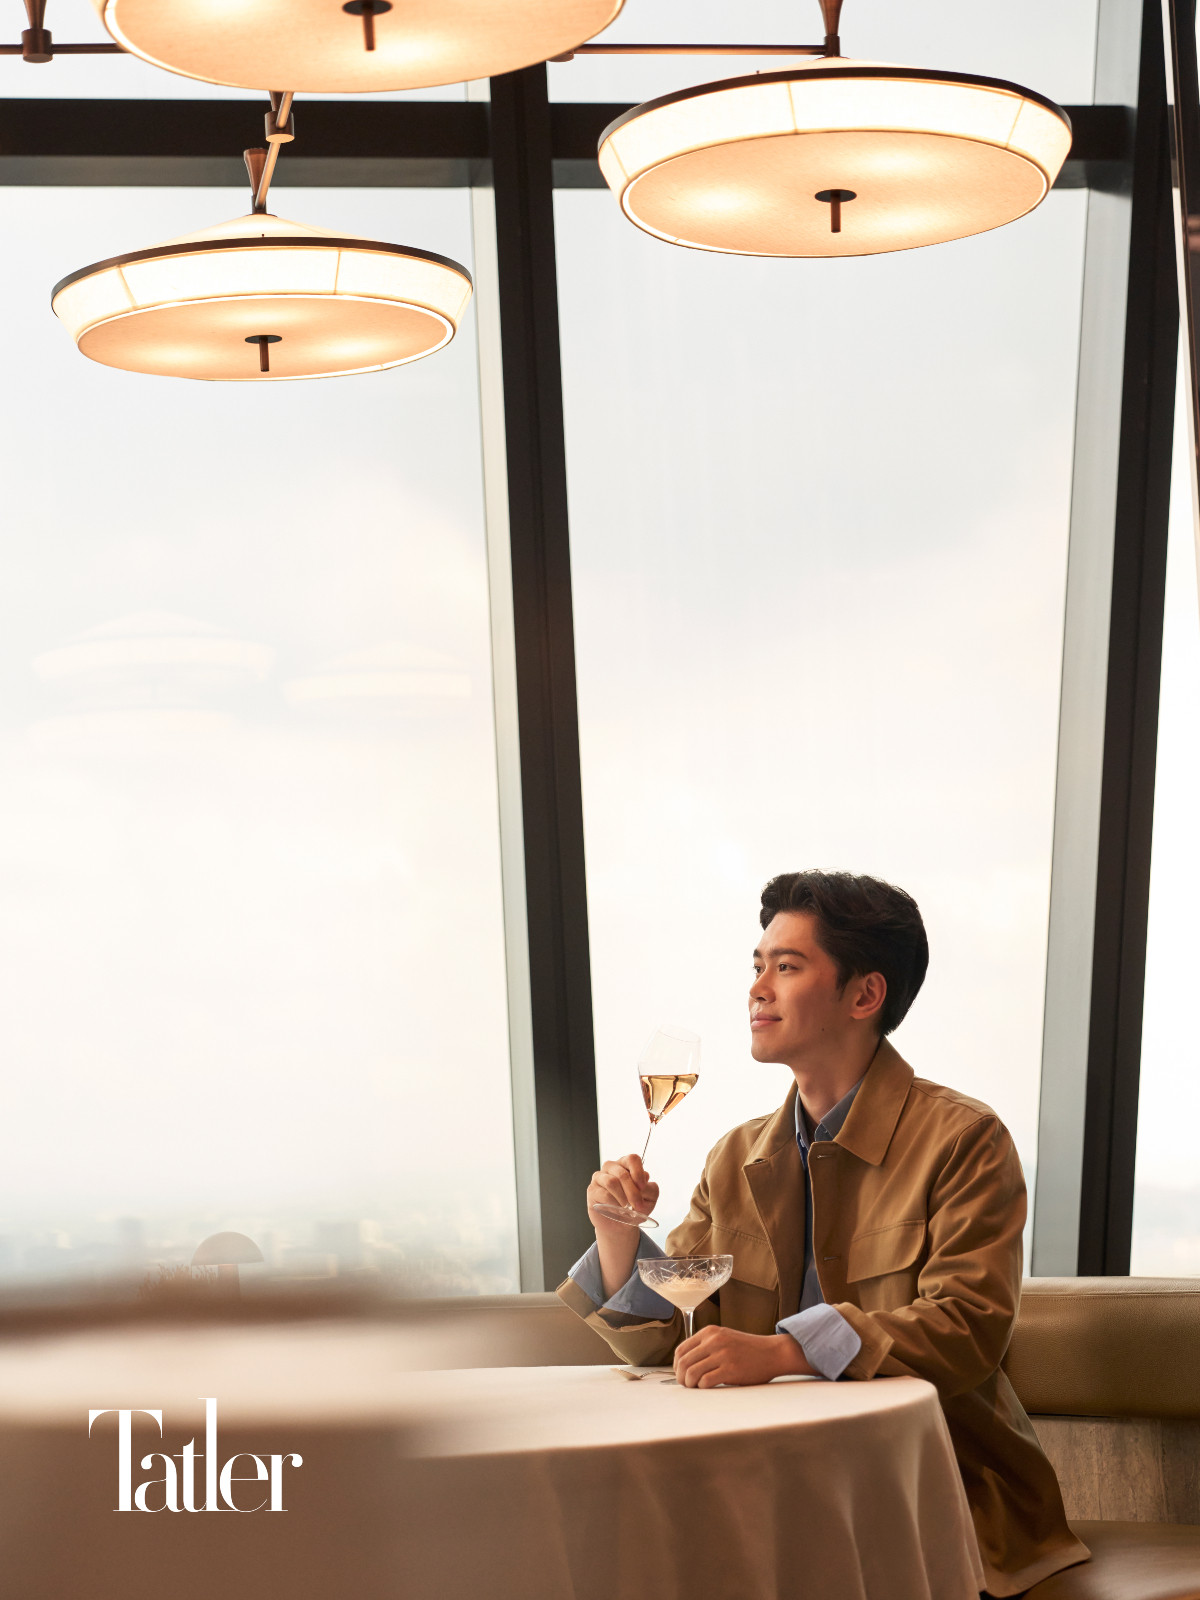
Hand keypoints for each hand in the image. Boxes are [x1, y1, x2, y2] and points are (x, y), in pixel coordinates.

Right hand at [587, 1153, 658, 1234]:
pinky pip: (604, 1194)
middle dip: (633, 1192)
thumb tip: (645, 1178)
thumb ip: (651, 1189)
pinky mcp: (592, 1190)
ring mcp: (600, 1177)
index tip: (643, 1187)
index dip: (638, 1172)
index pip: (632, 1159)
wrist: (620, 1226)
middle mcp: (612, 1167)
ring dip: (622, 1197)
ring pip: (612, 1182)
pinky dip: (613, 1204)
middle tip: (638, 1205)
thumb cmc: (634, 1209)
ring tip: (626, 1208)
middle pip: (622, 1173)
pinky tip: (616, 1210)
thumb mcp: (649, 1200)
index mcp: (626, 1165)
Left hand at [674, 1328, 813, 1388]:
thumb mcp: (724, 1338)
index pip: (680, 1350)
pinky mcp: (730, 1369)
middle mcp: (713, 1341)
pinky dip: (702, 1387)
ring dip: (690, 1385)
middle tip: (686, 1385)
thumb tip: (684, 1363)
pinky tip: (708, 1387)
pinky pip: (705, 1381)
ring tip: (696, 1387)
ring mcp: (722, 1354)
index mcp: (710, 1332)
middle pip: (683, 1363)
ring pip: (691, 1373)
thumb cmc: (748, 1349)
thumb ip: (706, 1345)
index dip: (676, 1366)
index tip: (681, 1374)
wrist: (772, 1352)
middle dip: (680, 1378)